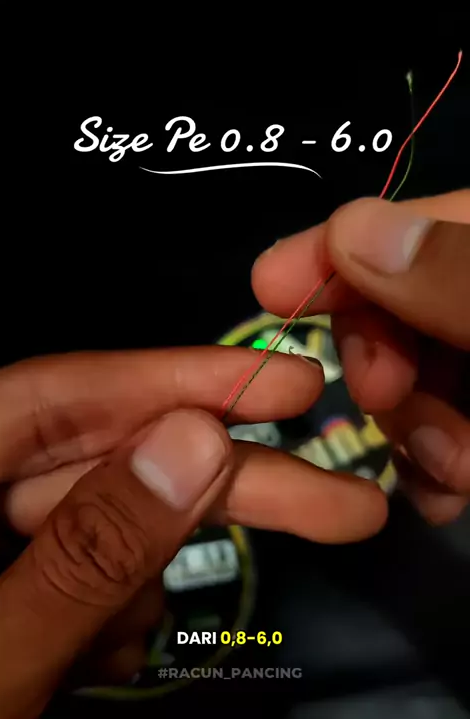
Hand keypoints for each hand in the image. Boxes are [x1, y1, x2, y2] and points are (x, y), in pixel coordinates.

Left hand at [0, 348, 385, 718]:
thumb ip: (88, 553)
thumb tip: (196, 440)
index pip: (49, 398)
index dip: (171, 381)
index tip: (287, 385)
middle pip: (95, 464)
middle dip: (215, 487)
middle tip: (342, 506)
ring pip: (96, 526)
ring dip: (144, 573)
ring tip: (129, 642)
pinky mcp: (5, 599)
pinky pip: (83, 577)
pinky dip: (113, 610)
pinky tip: (106, 654)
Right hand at [253, 189, 469, 524]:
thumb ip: (457, 278)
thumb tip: (354, 230)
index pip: (416, 224)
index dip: (342, 248)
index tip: (269, 286)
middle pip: (406, 304)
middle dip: (383, 357)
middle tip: (382, 395)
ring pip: (421, 379)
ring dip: (417, 430)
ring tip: (451, 474)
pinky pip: (445, 437)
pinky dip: (434, 466)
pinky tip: (446, 494)